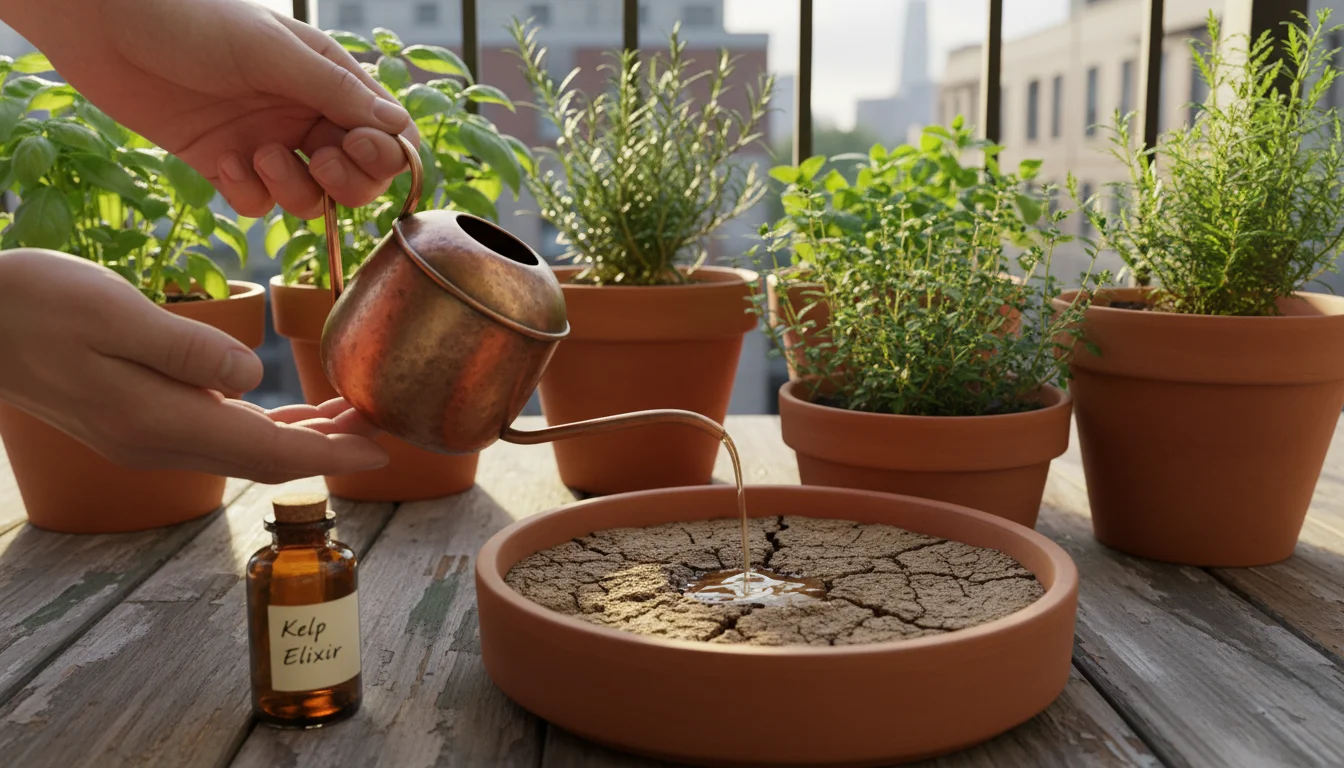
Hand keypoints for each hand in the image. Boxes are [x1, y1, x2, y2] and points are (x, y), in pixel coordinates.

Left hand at [0, 0, 418, 217]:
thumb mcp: (271, 52)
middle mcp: (303, 114)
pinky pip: (258, 203)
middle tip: (320, 164)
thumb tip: (399, 129)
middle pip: (358, 176)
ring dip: (294, 189)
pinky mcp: (225, 164)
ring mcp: (266, 142)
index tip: (358, 147)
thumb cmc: (188, 21)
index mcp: (327, 79)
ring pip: (311, 198)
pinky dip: (247, 193)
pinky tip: (221, 162)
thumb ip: (335, 91)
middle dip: (348, 182)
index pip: (386, 132)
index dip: (384, 152)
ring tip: (257, 156)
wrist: (104, 28)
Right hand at [0, 250, 389, 482]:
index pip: (271, 452)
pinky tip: (290, 406)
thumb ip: (188, 350)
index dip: (333, 456)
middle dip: (329, 447)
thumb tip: (252, 377)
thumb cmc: (36, 304)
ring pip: (246, 445)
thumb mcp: (116, 315)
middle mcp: (160, 442)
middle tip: (383, 425)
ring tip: (353, 414)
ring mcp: (147, 435)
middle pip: (267, 457)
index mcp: (163, 422)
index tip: (384, 451)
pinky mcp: (138, 418)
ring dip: (302, 434)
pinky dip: (266, 421)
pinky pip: (221, 429)